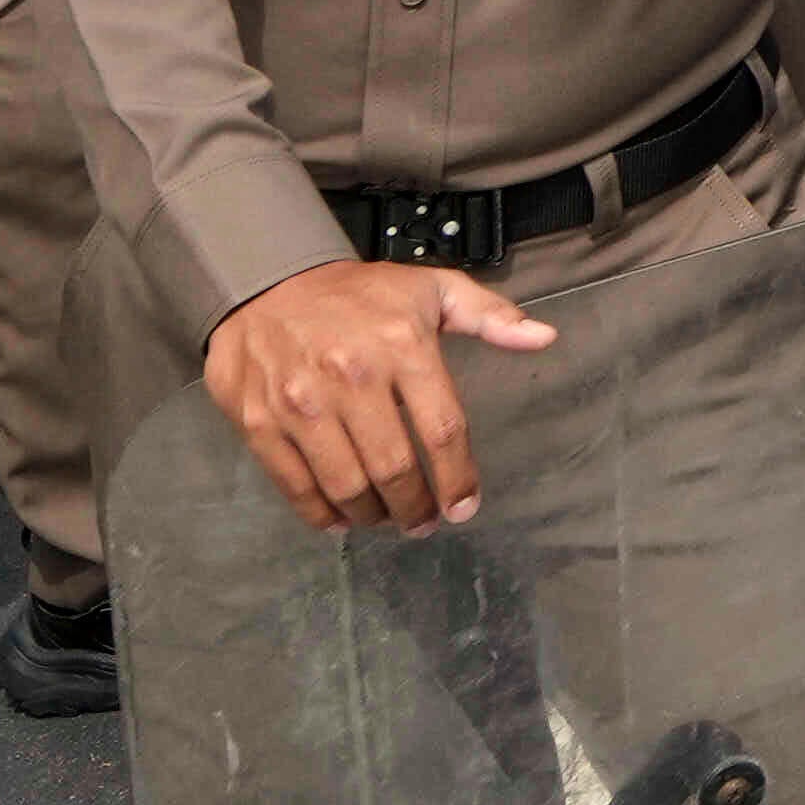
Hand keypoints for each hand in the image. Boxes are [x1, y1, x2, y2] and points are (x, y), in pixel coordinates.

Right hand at [207, 254, 554, 533]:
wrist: (266, 281)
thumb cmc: (357, 294)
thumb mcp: (431, 288)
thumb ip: (490, 315)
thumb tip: (543, 337)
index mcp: (403, 346)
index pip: (443, 429)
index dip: (458, 478)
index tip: (465, 506)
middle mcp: (352, 377)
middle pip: (394, 468)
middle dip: (415, 508)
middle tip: (424, 523)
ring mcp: (302, 404)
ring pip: (346, 485)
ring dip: (372, 516)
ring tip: (386, 520)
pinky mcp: (261, 422)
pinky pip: (295, 485)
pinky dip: (319, 513)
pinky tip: (339, 519)